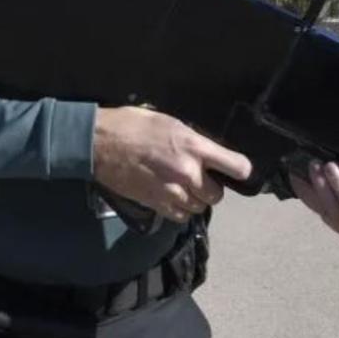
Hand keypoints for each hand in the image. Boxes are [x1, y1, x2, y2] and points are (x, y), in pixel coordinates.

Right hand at [92, 106, 252, 223]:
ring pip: (199, 206)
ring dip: (195, 198)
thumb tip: (207, 152)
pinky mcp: (157, 205)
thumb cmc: (131, 125)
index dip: (240, 169)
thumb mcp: (168, 122)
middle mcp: (188, 173)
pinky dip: (180, 208)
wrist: (98, 144)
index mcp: (193, 147)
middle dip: (211, 186)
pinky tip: (171, 195)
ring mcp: (172, 192)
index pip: (237, 166)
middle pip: (218, 194)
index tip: (236, 170)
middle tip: (198, 176)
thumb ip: (192, 140)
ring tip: (181, 186)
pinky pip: (181, 216)